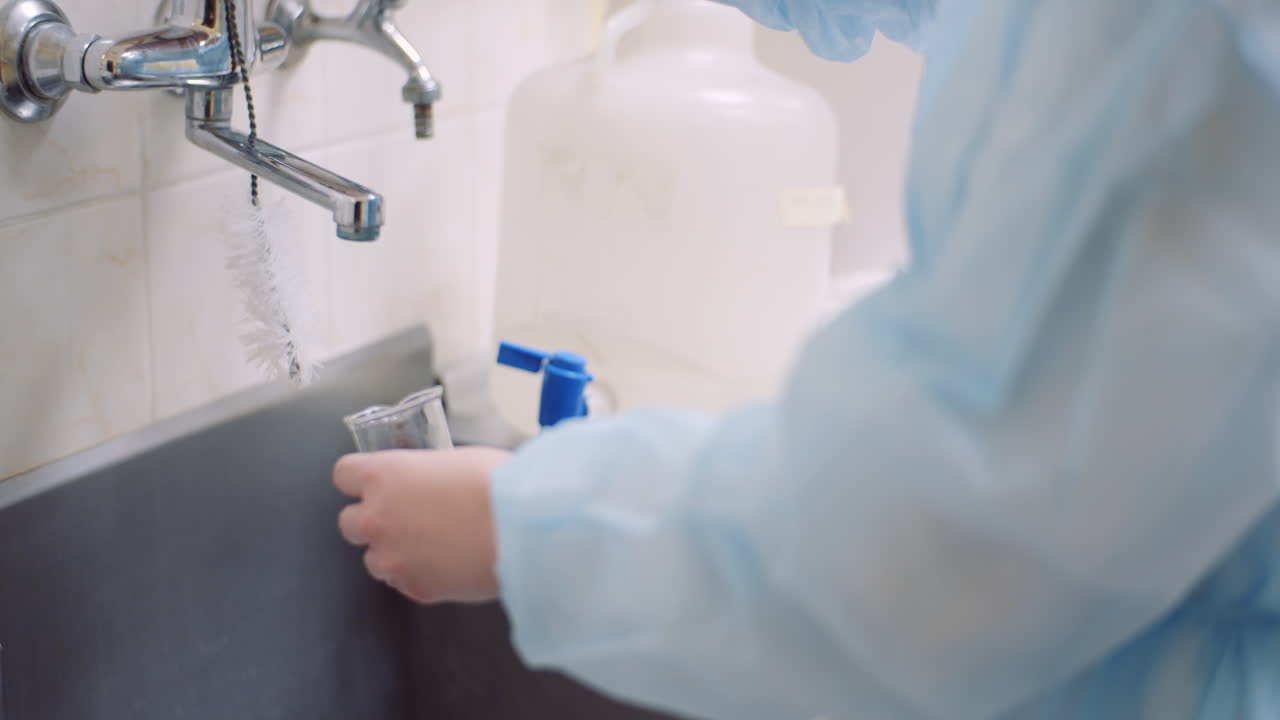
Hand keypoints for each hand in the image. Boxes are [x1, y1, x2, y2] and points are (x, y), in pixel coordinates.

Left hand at [333, 446, 511, 603]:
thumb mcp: (457, 460)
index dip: (359, 479)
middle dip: (373, 520)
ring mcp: (392, 557)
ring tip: (433, 545)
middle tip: (406, 518)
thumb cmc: (500, 485)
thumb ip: (426, 473)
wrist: (526, 530)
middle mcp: (378, 516)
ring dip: (394, 552)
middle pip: (348, 522)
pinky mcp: (414, 588)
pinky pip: (403, 582)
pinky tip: (449, 563)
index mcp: (385, 475)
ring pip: (373, 558)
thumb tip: (428, 482)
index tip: (375, 483)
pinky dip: (419, 575)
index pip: (343, 474)